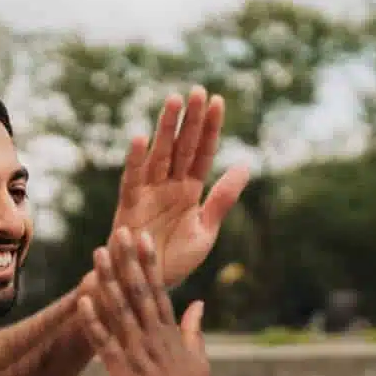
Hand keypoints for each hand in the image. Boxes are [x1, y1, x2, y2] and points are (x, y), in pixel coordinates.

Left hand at [79, 229, 213, 375]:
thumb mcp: (199, 360)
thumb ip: (194, 330)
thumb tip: (197, 302)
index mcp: (173, 334)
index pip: (159, 290)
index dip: (149, 262)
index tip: (143, 238)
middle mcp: (155, 339)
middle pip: (138, 292)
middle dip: (127, 261)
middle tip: (118, 232)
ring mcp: (138, 355)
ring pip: (120, 310)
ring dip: (107, 280)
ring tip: (98, 255)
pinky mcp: (122, 374)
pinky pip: (104, 343)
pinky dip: (93, 320)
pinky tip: (82, 300)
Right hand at [108, 88, 248, 288]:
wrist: (146, 284)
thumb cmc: (175, 261)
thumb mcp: (206, 231)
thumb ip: (222, 199)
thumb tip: (246, 166)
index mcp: (191, 191)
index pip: (203, 152)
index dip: (211, 128)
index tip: (219, 101)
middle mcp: (170, 185)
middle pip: (182, 145)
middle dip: (190, 119)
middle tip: (198, 90)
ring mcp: (149, 192)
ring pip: (159, 154)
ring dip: (165, 128)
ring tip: (173, 101)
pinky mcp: (129, 205)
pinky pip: (133, 178)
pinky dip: (135, 159)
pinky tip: (141, 138)